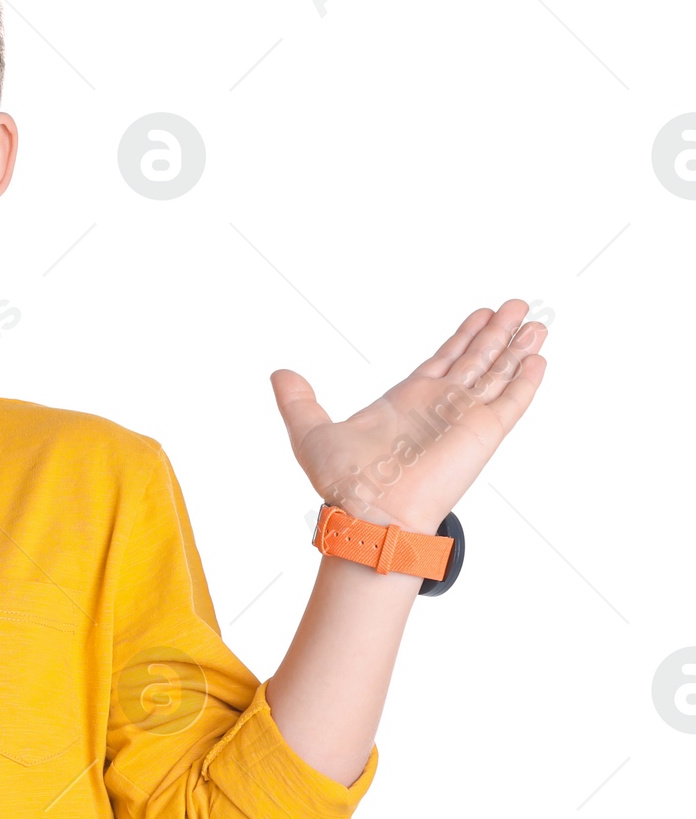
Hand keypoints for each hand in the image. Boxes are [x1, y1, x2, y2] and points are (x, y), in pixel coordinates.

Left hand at [269, 298, 548, 532]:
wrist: (371, 513)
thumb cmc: (344, 483)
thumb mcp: (310, 431)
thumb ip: (298, 401)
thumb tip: (279, 374)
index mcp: (406, 401)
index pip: (443, 360)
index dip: (463, 336)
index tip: (481, 313)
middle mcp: (439, 406)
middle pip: (476, 360)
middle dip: (496, 333)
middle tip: (518, 304)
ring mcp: (464, 418)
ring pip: (498, 373)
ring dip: (517, 348)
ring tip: (537, 322)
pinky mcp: (484, 433)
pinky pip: (511, 400)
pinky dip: (526, 379)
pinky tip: (539, 358)